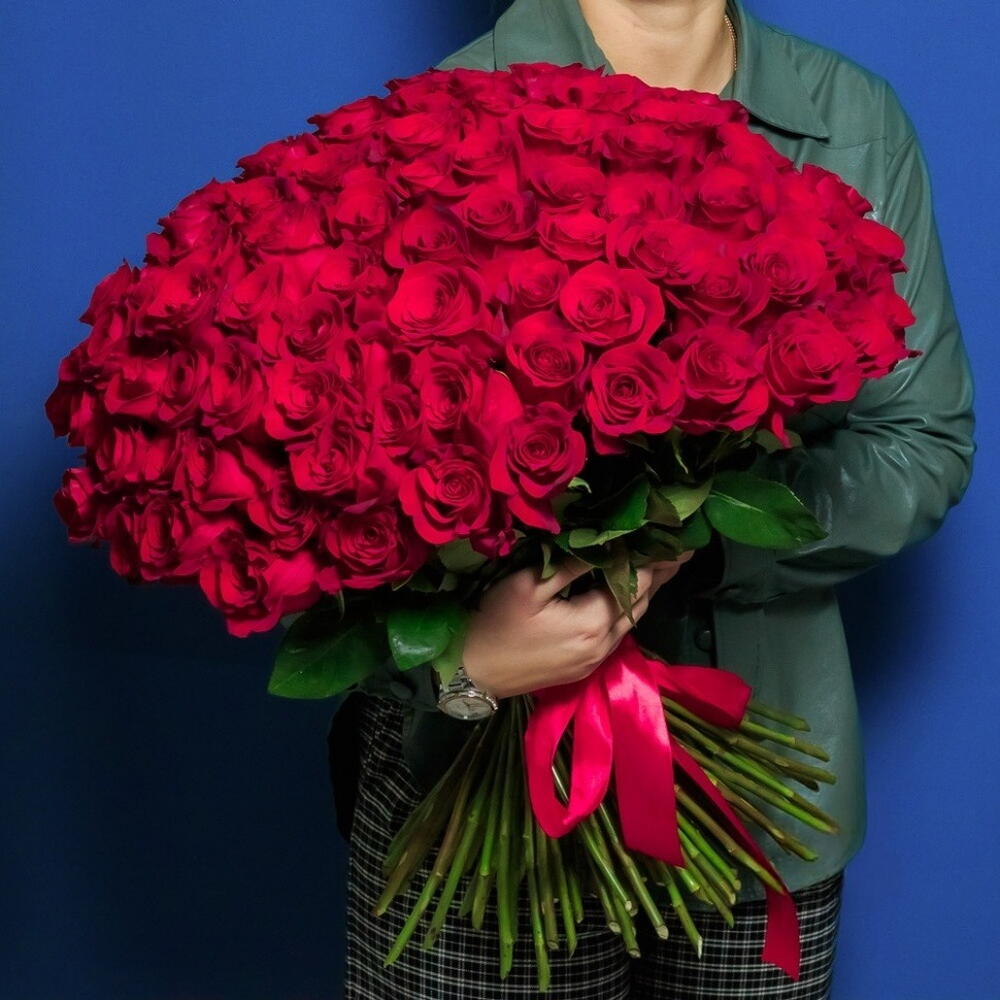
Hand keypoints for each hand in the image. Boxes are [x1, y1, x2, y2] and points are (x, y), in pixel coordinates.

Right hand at [461, 550, 693, 698]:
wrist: (471, 672)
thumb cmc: (495, 622)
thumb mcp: (530, 585)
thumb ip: (571, 566)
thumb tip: (606, 542)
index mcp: (593, 623)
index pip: (634, 584)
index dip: (654, 560)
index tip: (673, 539)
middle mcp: (602, 645)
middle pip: (640, 605)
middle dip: (658, 576)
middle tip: (677, 550)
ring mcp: (593, 660)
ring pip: (630, 622)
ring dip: (644, 595)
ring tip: (659, 569)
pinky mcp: (582, 668)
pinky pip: (615, 635)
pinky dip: (625, 611)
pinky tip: (623, 597)